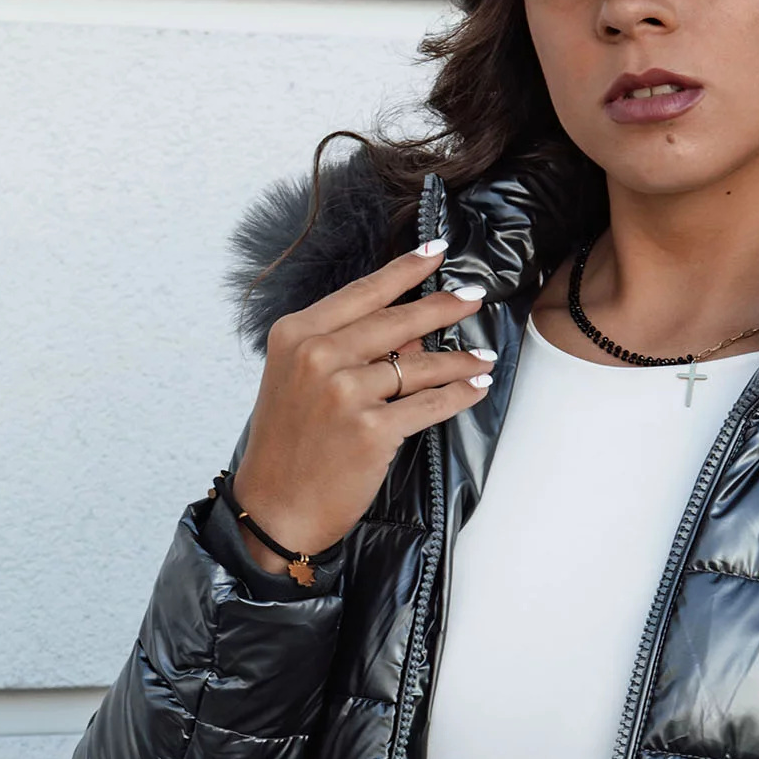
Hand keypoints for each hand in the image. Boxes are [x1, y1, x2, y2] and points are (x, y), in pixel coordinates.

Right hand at [231, 241, 496, 570]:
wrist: (274, 507)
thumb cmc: (288, 446)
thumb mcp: (303, 383)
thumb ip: (351, 350)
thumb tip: (413, 332)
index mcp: (296, 334)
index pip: (362, 293)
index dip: (404, 270)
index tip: (435, 251)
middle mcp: (318, 356)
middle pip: (396, 321)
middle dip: (442, 307)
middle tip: (474, 297)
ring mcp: (345, 392)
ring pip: (418, 365)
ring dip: (459, 360)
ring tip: (484, 355)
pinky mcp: (371, 430)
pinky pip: (428, 405)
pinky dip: (458, 396)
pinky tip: (476, 388)